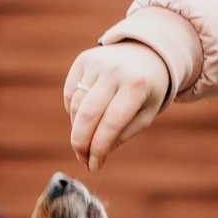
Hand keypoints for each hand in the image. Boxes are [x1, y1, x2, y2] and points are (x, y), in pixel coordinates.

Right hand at [64, 44, 170, 172]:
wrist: (146, 51)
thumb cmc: (147, 90)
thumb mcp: (145, 114)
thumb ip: (122, 134)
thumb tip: (95, 154)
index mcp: (136, 86)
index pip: (111, 124)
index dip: (99, 149)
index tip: (94, 166)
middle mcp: (115, 72)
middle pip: (87, 115)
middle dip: (80, 143)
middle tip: (82, 160)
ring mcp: (97, 63)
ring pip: (76, 106)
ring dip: (77, 129)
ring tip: (86, 141)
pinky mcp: (83, 60)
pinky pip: (70, 93)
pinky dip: (73, 111)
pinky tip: (84, 117)